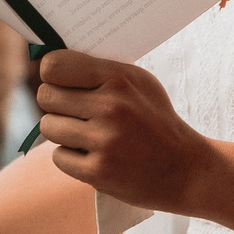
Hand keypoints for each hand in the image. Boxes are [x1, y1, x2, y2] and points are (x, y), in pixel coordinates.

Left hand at [33, 51, 219, 213]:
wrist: (187, 170)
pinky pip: (58, 157)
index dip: (52, 74)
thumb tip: (51, 60)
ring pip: (48, 127)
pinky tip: (94, 156)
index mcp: (118, 79)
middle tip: (76, 113)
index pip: (54, 66)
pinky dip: (71, 159)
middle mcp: (110, 107)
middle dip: (56, 105)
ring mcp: (104, 141)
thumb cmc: (156, 121)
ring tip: (87, 135)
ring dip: (62, 133)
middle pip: (45, 97)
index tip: (61, 82)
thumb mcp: (139, 83)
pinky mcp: (99, 172)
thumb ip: (100, 70)